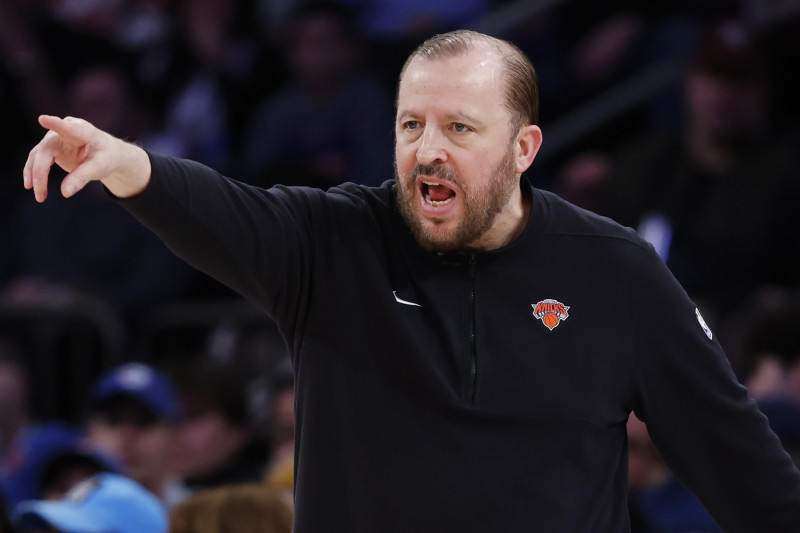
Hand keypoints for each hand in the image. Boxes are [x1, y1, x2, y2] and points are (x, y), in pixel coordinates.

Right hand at [23, 115, 150, 201]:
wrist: (107, 154)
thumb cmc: (106, 156)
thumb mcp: (100, 168)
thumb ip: (82, 178)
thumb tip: (65, 192)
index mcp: (82, 131)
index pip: (66, 127)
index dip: (54, 124)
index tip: (43, 119)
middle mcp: (64, 131)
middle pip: (46, 150)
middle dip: (40, 171)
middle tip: (39, 191)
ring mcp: (54, 139)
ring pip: (38, 156)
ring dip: (34, 175)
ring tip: (39, 196)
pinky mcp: (50, 149)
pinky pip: (37, 160)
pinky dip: (34, 173)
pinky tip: (31, 186)